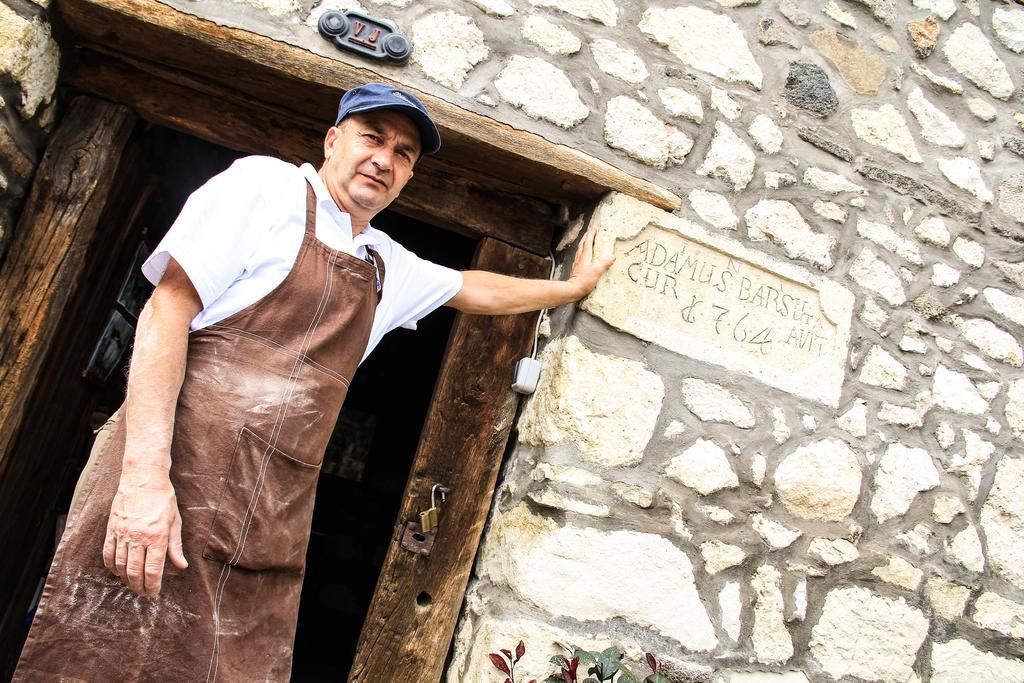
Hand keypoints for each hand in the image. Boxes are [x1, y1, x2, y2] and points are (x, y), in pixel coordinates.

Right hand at [103, 468, 187, 596]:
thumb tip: (181, 566)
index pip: (153, 570)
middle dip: (139, 586)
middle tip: (143, 593)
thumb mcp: (175, 522)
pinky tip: (117, 571)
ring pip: (120, 565)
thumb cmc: (163, 500)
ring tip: (132, 584)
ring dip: (126, 579)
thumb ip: (176, 546)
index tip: (154, 593)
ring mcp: (123, 533)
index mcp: (157, 536)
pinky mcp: (112, 529)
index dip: (152, 586)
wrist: (143, 479)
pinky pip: (108, 553)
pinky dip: (111, 566)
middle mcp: (138, 537)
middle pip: (135, 571)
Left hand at [567, 224, 614, 298]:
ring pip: (580, 250)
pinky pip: (579, 257)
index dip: (591, 235)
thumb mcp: (597, 271)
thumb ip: (605, 263)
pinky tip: (583, 256)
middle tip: (589, 232)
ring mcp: (577, 263)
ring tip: (586, 242)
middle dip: (586, 237)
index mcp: (585, 256)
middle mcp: (580, 258)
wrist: (573, 290)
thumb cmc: (584, 281)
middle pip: (582, 244)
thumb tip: (612, 256)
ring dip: (583, 244)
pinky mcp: (576, 269)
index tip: (594, 229)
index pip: (588, 242)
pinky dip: (582, 253)